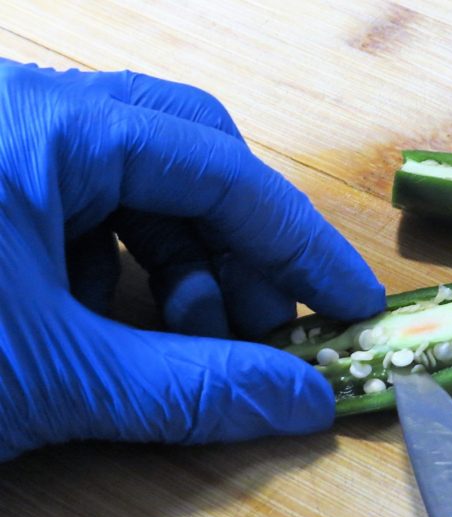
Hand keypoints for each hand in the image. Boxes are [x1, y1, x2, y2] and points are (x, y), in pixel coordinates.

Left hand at [0, 59, 384, 460]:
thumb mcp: (58, 379)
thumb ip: (194, 389)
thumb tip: (306, 404)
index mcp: (45, 127)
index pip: (220, 171)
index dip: (299, 246)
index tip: (351, 304)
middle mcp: (27, 112)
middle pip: (190, 157)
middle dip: (243, 248)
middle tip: (268, 327)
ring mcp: (3, 143)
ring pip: (140, 180)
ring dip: (187, 264)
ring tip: (192, 339)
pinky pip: (87, 204)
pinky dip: (125, 266)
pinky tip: (108, 325)